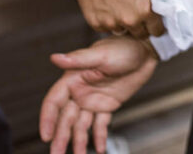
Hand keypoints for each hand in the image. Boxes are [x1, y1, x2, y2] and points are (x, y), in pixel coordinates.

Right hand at [40, 37, 158, 153]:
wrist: (146, 51)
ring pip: (81, 124)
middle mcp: (80, 91)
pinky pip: (100, 124)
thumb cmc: (123, 48)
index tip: (46, 136)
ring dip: (78, 141)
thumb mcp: (101, 54)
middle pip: (66, 118)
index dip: (48, 119)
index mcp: (73, 78)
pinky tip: (99, 149)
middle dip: (61, 137)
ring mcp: (94, 99)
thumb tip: (55, 58)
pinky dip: (99, 136)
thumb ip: (78, 59)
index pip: (54, 102)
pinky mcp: (108, 104)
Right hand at [69, 0, 163, 37]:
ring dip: (124, 24)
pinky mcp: (95, 23)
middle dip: (141, 26)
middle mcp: (128, 20)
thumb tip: (168, 1)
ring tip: (120, 6)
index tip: (154, 21)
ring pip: (123, 31)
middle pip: (140, 34)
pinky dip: (108, 20)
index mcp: (144, 9)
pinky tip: (106, 5)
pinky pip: (106, 28)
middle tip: (137, 13)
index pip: (156, 30)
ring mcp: (110, 23)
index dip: (156, 25)